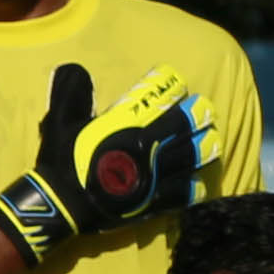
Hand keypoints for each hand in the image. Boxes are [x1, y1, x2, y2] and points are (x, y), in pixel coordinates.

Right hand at [0, 64, 204, 270]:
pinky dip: (192, 189)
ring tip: (214, 140)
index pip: (155, 103)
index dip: (170, 90)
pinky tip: (200, 183)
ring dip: (202, 148)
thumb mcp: (58, 123)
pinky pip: (179, 194)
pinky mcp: (151, 201)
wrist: (61, 205)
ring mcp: (152, 176)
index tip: (180, 84)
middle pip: (180, 128)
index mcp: (125, 128)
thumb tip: (75, 68)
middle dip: (196, 117)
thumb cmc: (61, 162)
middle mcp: (146, 149)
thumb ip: (70, 94)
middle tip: (207, 110)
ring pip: (187, 159)